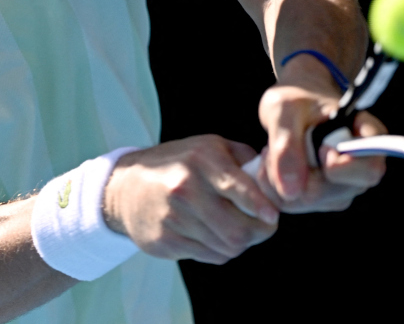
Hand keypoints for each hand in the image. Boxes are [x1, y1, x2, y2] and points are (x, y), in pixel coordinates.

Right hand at [102, 135, 279, 264]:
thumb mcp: (209, 147)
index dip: (261, 206)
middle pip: (238, 230)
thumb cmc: (179, 164)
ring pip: (226, 247)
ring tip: (234, 226)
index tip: (273, 216)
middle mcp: (185, 188)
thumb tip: (277, 173)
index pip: (239, 188)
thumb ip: (245, 159)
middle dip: (258, 232)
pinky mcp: (164, 240)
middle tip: (262, 225)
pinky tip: (211, 234)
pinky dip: (219, 250)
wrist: (126, 188)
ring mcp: (172, 217)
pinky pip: (209, 256)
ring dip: (239, 242)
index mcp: (201, 160)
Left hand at [257, 55, 386, 204]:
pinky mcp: (320, 198)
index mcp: (368, 138)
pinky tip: (270, 163)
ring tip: (271, 150)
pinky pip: (291, 204)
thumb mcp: (285, 110)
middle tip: (274, 146)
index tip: (320, 148)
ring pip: (307, 202)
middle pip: (333, 192)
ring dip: (277, 179)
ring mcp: (342, 187)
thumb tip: (292, 190)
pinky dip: (272, 186)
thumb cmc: (296, 99)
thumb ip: (287, 146)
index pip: (370, 169)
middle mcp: (361, 169)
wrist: (293, 105)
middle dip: (294, 172)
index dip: (342, 167)